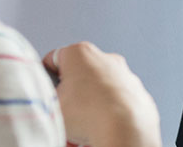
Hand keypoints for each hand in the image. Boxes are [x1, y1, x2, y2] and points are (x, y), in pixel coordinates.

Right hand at [43, 41, 161, 146]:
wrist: (125, 128)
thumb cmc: (88, 113)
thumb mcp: (49, 104)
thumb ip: (46, 96)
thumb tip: (47, 101)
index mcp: (80, 54)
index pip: (54, 60)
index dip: (46, 79)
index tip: (46, 94)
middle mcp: (105, 58)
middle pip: (77, 75)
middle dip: (69, 94)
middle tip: (63, 112)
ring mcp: (123, 74)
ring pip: (97, 89)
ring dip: (88, 104)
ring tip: (81, 124)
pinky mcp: (136, 91)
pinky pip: (115, 101)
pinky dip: (106, 111)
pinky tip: (99, 125)